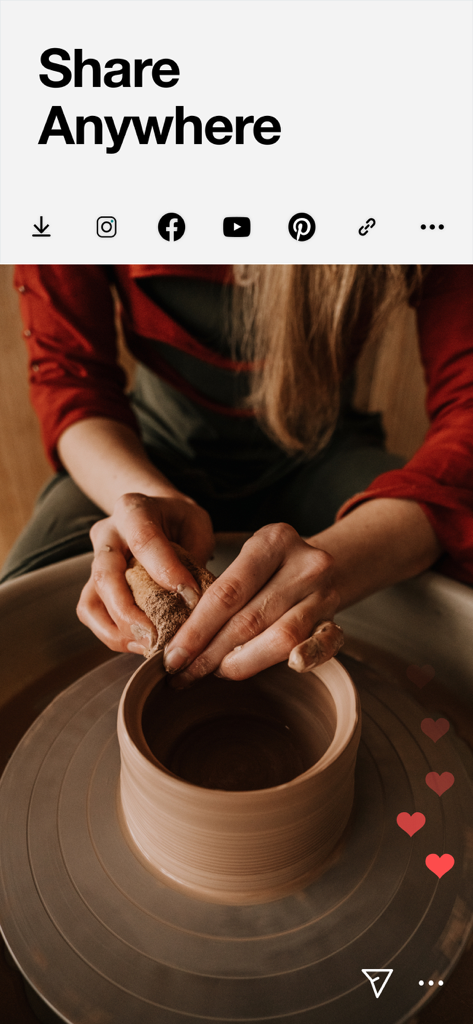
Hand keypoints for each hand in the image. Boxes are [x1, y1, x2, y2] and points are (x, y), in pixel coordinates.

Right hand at [77, 493, 214, 653]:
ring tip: (149, 644)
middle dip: (131, 613)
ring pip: (91, 603)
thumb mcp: (196, 525)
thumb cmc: (179, 520)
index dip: (165, 570)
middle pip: (106, 576)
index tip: (189, 595)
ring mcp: (96, 562)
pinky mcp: (94, 585)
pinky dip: (113, 635)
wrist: (157, 513)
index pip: (144, 540)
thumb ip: (195, 556)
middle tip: (158, 635)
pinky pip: (92, 615)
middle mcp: (107, 535)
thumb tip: (194, 601)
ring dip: (118, 631)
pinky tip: (139, 642)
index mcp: (133, 510)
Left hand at [163, 522, 338, 684]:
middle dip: (210, 653)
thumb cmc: (270, 568)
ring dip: (243, 663)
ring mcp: (325, 592)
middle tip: (184, 674)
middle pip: (249, 618)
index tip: (173, 656)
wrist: (322, 564)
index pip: (227, 593)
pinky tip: (290, 667)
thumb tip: (181, 644)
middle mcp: (304, 563)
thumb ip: (221, 592)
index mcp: (273, 540)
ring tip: (216, 673)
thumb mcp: (247, 561)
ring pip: (282, 637)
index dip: (196, 630)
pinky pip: (325, 644)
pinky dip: (308, 657)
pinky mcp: (338, 619)